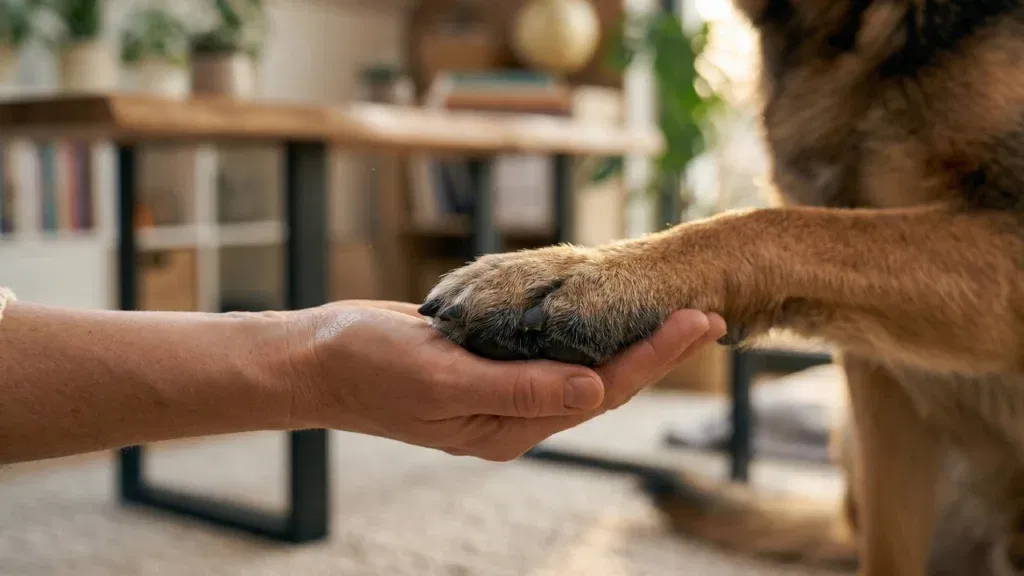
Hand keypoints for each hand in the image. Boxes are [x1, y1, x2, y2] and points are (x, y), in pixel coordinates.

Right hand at [287, 300, 724, 460]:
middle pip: (602, 382)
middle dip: (655, 350)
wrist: (319, 356)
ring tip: (669, 310)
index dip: (653, 358)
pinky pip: (548, 346)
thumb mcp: (443, 378)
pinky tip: (602, 305)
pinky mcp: (487, 361)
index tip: (698, 322)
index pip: (599, 393)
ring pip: (580, 364)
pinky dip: (582, 326)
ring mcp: (501, 388)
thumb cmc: (371, 368)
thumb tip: (594, 388)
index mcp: (509, 426)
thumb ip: (519, 387)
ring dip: (625, 339)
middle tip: (706, 313)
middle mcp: (515, 413)